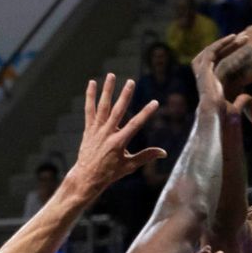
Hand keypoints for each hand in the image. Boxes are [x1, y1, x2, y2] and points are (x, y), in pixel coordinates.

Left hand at [67, 73, 166, 199]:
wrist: (87, 177)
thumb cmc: (110, 173)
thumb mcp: (129, 165)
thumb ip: (146, 156)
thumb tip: (164, 153)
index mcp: (119, 142)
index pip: (135, 124)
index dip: (146, 113)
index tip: (155, 102)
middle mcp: (107, 133)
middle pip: (118, 111)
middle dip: (125, 96)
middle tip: (131, 82)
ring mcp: (96, 130)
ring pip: (103, 106)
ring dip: (107, 90)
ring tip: (112, 75)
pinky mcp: (88, 129)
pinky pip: (89, 110)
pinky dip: (90, 97)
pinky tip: (92, 83)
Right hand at [193, 34, 251, 119]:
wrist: (213, 115)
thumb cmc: (222, 115)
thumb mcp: (234, 107)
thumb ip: (241, 101)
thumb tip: (250, 98)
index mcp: (209, 83)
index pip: (218, 63)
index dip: (230, 54)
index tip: (243, 49)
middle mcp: (203, 75)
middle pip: (215, 54)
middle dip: (229, 46)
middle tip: (244, 39)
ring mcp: (202, 71)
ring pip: (213, 50)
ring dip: (227, 43)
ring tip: (241, 37)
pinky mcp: (203, 68)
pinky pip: (212, 50)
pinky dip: (222, 43)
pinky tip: (233, 38)